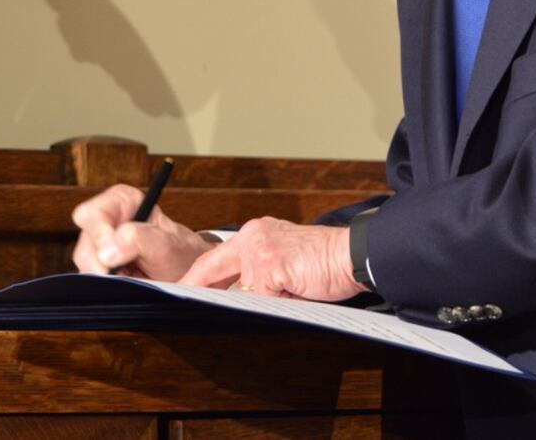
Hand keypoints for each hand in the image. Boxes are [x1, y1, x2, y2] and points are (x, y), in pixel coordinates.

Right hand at [70, 183, 215, 280]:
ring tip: (132, 277)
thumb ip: (139, 239)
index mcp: (120, 201)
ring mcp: (100, 245)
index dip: (98, 236)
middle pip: (84, 245)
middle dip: (102, 265)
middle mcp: (106, 220)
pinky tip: (127, 283)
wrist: (186, 271)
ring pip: (85, 266)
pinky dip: (108, 286)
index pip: (90, 214)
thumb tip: (108, 251)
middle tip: (123, 275)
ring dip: (107, 278)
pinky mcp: (99, 266)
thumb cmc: (179, 250)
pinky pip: (91, 279)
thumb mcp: (166, 243)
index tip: (112, 256)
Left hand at [180, 217, 361, 300]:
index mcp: (256, 233)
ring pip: (240, 290)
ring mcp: (259, 249)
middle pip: (213, 268)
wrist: (355, 253)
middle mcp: (253, 235)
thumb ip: (258, 274)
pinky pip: (261, 298)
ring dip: (260, 300)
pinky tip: (296, 291)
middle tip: (184, 299)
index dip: (196, 277)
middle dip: (199, 288)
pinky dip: (277, 303)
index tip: (180, 289)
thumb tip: (234, 298)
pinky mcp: (269, 264)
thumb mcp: (285, 261)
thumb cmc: (326, 261)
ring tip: (285, 291)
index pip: (215, 258)